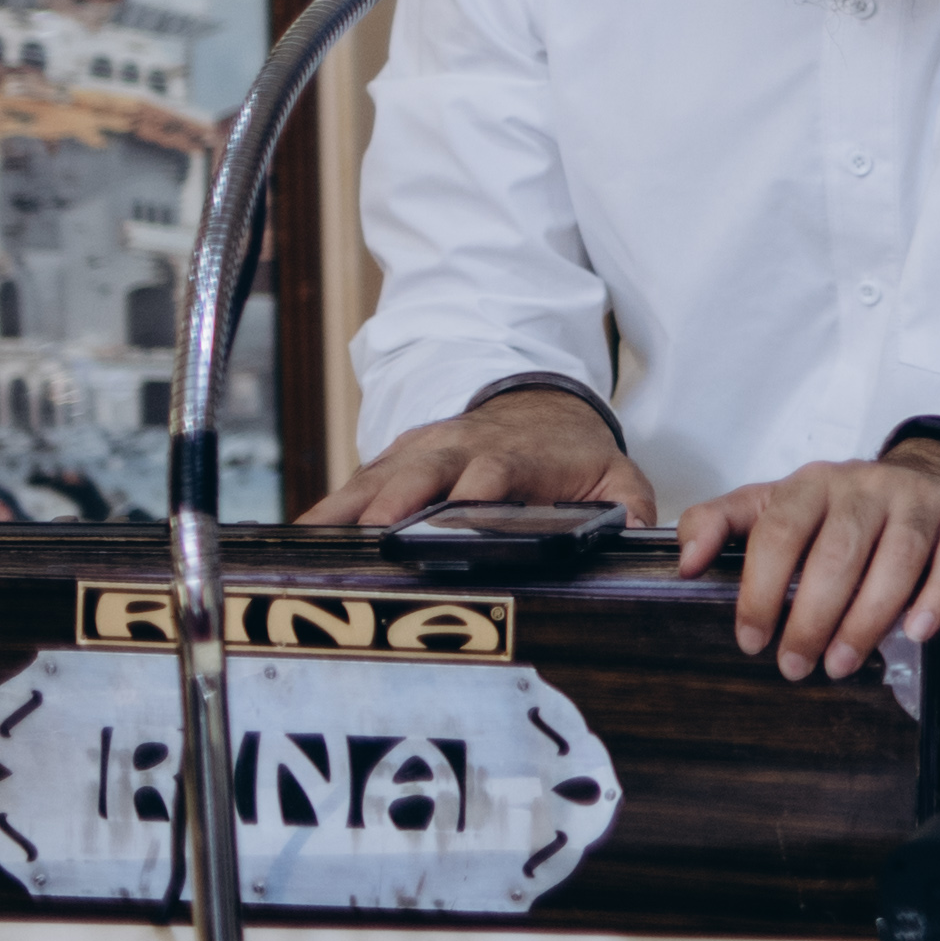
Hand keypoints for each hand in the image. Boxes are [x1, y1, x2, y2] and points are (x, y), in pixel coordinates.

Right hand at [303, 386, 657, 530]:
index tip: (460, 512)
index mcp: (514, 456)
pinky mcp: (395, 459)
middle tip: (374, 530)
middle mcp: (460, 449)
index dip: (476, 491)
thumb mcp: (614, 473)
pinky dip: (330, 507)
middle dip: (398, 499)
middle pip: (423, 473)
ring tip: (313, 537)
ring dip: (348, 506)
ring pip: (379, 477)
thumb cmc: (571, 451)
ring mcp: (423, 452)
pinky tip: (300, 535)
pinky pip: (358, 482)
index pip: (494, 472)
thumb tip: (639, 536)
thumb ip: (629, 503)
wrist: (539, 403)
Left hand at [670, 438, 939, 679]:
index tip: (752, 639)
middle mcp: (866, 487)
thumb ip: (722, 523)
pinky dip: (935, 599)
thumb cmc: (848, 505)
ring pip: (896, 559)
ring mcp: (919, 501)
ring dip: (866, 619)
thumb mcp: (779, 503)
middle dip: (812, 618)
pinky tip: (916, 632)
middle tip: (796, 666)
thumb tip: (685, 562)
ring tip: (842, 663)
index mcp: (812, 484)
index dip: (761, 589)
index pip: (779, 531)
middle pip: (837, 553)